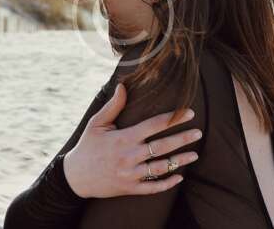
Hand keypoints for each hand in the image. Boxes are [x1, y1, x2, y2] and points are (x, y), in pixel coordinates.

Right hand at [63, 83, 201, 198]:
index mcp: (123, 138)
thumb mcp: (97, 123)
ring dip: (180, 161)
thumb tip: (123, 85)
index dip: (173, 118)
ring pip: (161, 167)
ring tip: (195, 154)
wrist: (75, 176)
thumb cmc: (88, 146)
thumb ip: (113, 105)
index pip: (154, 125)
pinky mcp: (129, 188)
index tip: (189, 113)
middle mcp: (128, 156)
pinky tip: (180, 176)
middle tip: (198, 133)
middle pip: (162, 146)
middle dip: (182, 138)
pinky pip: (152, 187)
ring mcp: (130, 174)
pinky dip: (167, 183)